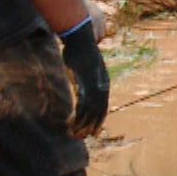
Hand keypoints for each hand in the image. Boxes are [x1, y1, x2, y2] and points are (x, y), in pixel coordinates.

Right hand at [60, 18, 110, 136]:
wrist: (80, 38)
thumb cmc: (80, 53)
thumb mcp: (85, 70)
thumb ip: (85, 81)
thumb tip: (80, 91)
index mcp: (104, 82)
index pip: (103, 105)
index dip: (99, 119)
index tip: (94, 131)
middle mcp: (102, 84)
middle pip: (100, 110)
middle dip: (93, 125)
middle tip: (85, 137)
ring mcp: (95, 83)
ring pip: (92, 109)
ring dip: (84, 123)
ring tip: (76, 134)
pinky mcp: (85, 82)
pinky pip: (84, 103)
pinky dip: (79, 114)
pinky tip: (72, 122)